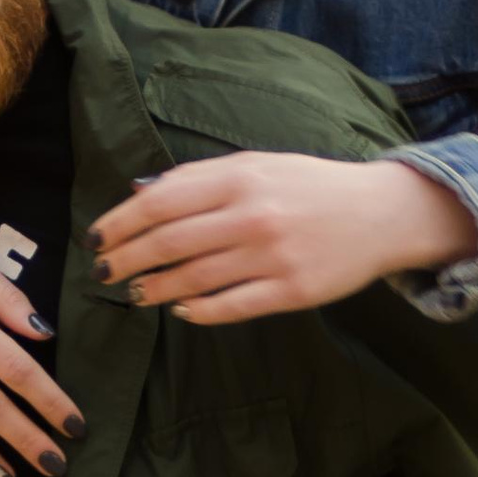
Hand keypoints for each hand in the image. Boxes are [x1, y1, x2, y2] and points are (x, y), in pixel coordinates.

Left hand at [89, 151, 477, 324]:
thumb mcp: (258, 164)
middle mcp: (253, 215)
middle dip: (127, 260)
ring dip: (156, 289)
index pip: (161, 202)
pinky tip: (181, 311)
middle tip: (103, 273)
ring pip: (195, 279)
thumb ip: (201, 177)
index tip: (97, 238)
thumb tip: (141, 193)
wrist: (380, 213)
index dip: (121, 223)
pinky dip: (199, 312)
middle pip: (170, 243)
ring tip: (136, 294)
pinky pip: (231, 307)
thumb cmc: (310, 187)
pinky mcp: (292, 291)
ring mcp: (273, 256)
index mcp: (240, 178)